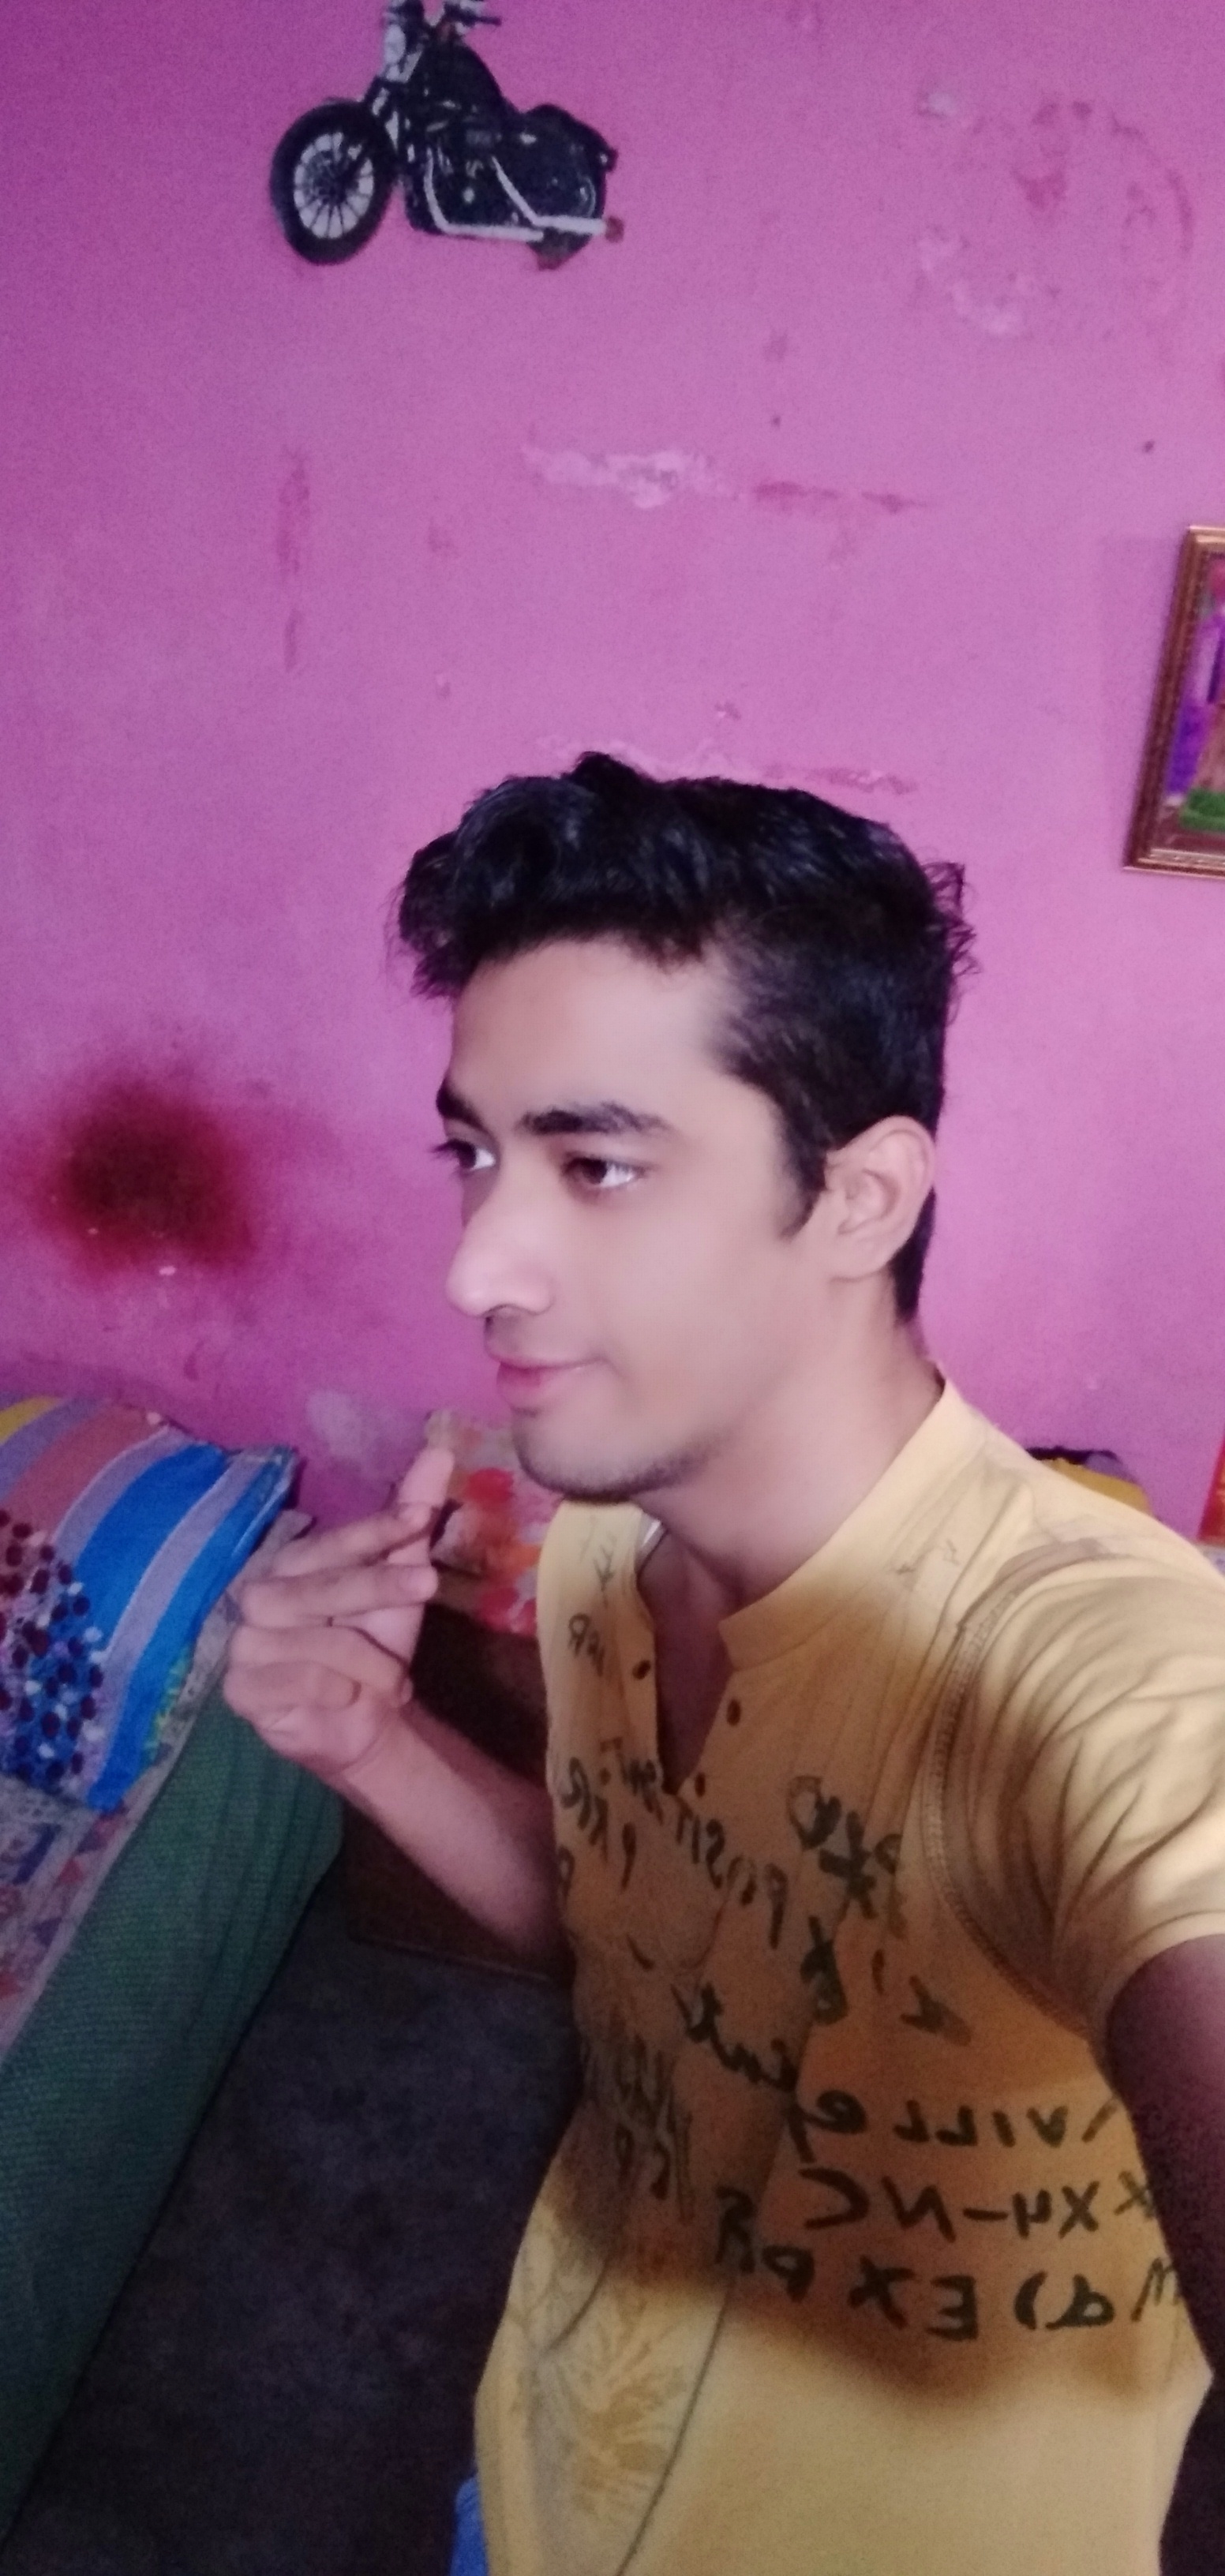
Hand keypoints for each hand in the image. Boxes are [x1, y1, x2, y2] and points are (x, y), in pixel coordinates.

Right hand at [223, 1443, 453, 1788]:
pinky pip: (303, 1681)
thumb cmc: (372, 1648)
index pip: (332, 1541)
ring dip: (374, 1664)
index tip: (420, 1517)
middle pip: (323, 1585)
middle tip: (429, 1583)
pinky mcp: (240, 1690)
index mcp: (290, 1564)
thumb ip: (410, 1521)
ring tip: (395, 1683)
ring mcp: (243, 1644)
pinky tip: (348, 1700)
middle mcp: (258, 1596)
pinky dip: (341, 1692)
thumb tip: (439, 1450)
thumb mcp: (400, 1582)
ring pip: (321, 1641)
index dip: (375, 1529)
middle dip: (380, 1585)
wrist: (361, 1723)